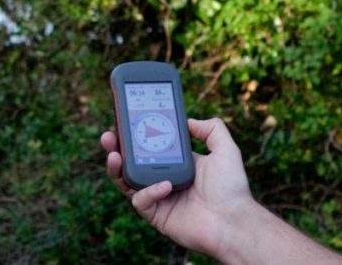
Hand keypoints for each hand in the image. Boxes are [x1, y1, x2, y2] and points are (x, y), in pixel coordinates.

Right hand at [101, 118, 253, 258]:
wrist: (233, 221)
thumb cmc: (232, 187)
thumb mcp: (226, 150)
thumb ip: (212, 129)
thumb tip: (188, 121)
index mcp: (180, 162)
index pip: (153, 145)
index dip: (139, 135)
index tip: (128, 120)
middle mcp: (166, 178)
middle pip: (133, 162)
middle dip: (117, 148)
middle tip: (109, 135)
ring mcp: (160, 197)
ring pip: (128, 182)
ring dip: (117, 168)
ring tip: (113, 154)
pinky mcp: (156, 215)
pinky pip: (141, 201)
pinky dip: (148, 191)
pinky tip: (164, 186)